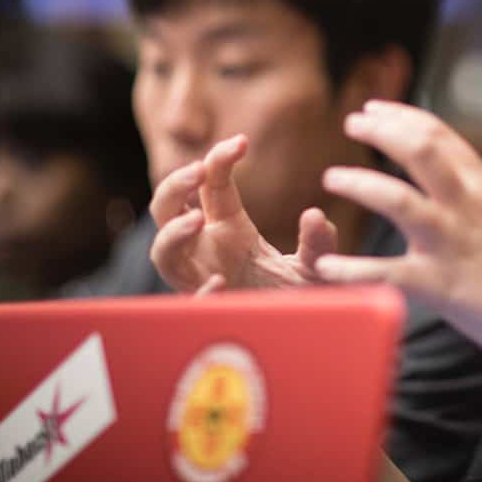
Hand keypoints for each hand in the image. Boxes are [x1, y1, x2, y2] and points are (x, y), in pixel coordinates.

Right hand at [149, 135, 337, 293]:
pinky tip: (218, 283)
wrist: (300, 338)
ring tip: (196, 222)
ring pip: (162, 252)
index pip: (211, 183)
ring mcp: (200, 278)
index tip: (241, 142)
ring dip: (172, 235)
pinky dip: (200, 292)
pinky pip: (190, 301)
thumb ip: (318, 242)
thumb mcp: (316, 265)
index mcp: (229, 226)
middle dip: (174, 185)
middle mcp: (206, 248)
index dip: (218, 159)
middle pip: (167, 208)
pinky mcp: (209, 311)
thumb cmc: (298, 295)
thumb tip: (314, 215)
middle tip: (197, 171)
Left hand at [312, 101, 481, 365]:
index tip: (374, 108)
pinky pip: (387, 273)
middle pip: (420, 151)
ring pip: (398, 200)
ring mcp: (452, 244)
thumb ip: (472, 189)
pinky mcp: (440, 284)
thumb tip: (445, 164)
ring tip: (332, 176)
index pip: (439, 136)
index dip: (402, 116)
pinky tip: (325, 266)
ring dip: (360, 183)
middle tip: (352, 122)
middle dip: (382, 131)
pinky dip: (352, 269)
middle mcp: (466, 207)